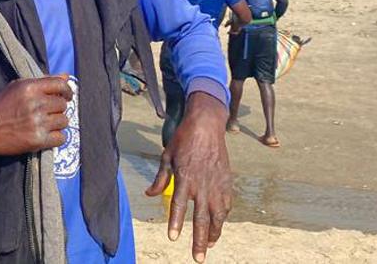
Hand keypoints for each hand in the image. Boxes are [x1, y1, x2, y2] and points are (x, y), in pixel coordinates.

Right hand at [0, 74, 72, 158]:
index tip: (66, 96)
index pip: (60, 85)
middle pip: (62, 105)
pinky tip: (46, 135)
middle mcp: (35, 104)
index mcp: (29, 88)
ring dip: (57, 124)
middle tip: (47, 113)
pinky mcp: (37, 140)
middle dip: (57, 109)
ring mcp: (37, 123)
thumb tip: (66, 76)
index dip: (67, 91)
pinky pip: (61, 138)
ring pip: (64, 121)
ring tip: (45, 124)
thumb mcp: (17, 87)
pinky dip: (56, 138)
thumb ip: (42, 81)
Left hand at [146, 91, 233, 262]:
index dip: (175, 223)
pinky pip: (226, 204)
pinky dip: (222, 217)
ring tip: (208, 245)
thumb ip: (160, 178)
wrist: (207, 125)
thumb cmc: (184, 139)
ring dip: (213, 232)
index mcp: (185, 178)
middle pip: (201, 218)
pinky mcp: (226, 181)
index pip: (179, 205)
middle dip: (198, 240)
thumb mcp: (167, 156)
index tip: (173, 238)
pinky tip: (217, 225)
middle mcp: (202, 184)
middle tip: (198, 258)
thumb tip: (149, 194)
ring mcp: (216, 184)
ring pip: (217, 215)